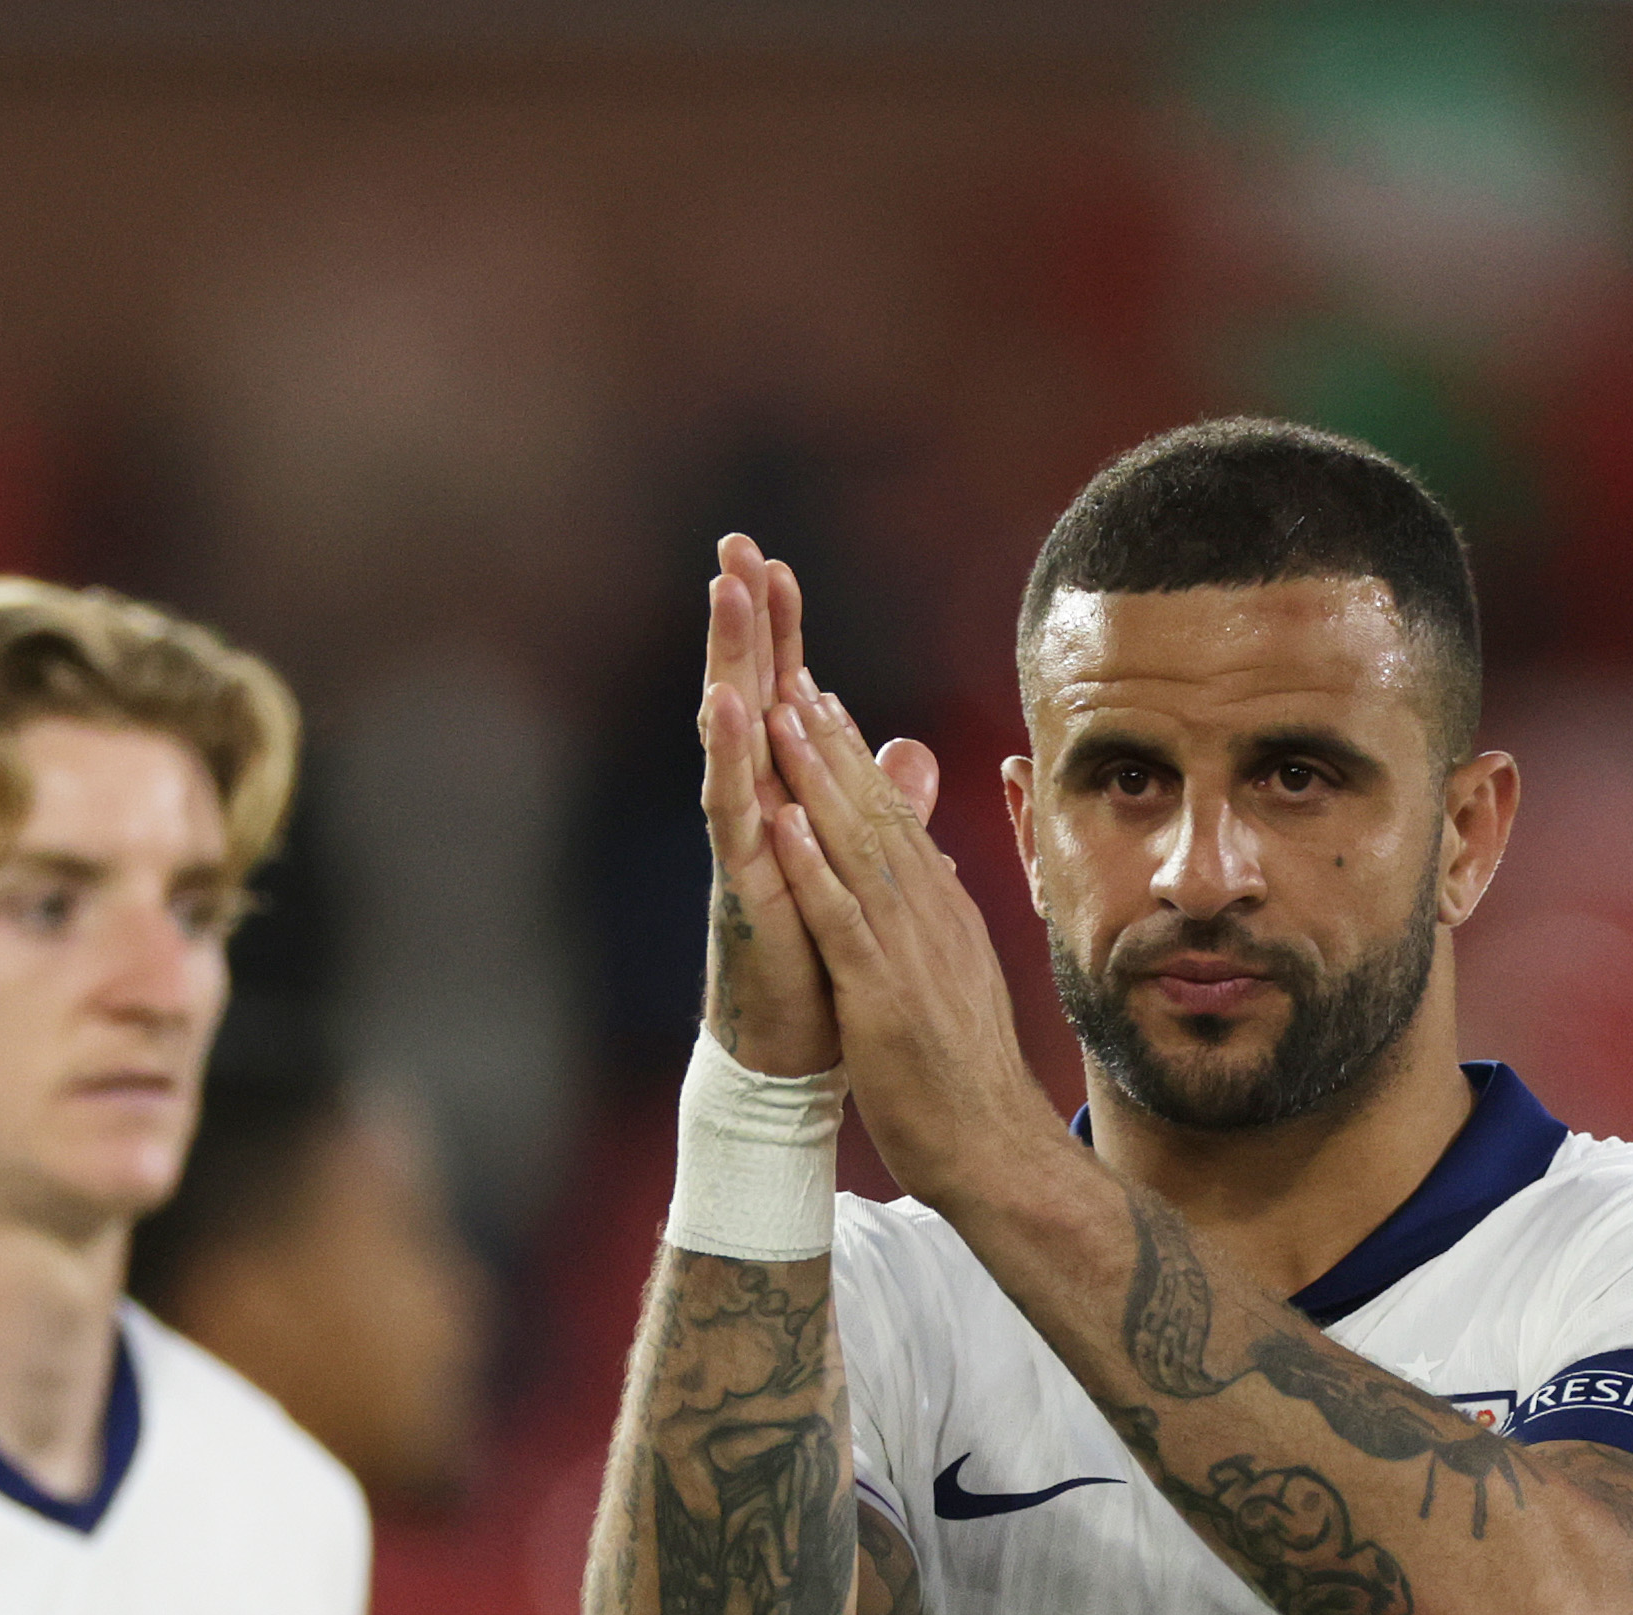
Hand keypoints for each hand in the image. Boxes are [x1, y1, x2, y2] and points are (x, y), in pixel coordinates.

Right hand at [698, 537, 844, 1079]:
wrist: (798, 1049)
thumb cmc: (821, 963)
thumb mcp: (864, 869)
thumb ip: (880, 809)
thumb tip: (906, 752)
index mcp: (789, 801)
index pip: (786, 701)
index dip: (784, 635)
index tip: (777, 563)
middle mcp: (758, 810)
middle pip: (749, 697)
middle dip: (744, 623)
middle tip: (734, 547)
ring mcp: (745, 843)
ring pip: (731, 738)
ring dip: (730, 663)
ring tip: (726, 596)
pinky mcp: (742, 884)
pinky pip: (732, 811)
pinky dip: (731, 758)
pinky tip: (727, 707)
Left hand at [755, 667, 1047, 1200]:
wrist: (991, 1147)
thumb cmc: (964, 1075)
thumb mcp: (954, 979)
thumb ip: (937, 920)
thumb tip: (933, 871)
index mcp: (941, 911)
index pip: (891, 817)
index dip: (852, 755)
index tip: (820, 698)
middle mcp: (929, 915)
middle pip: (872, 810)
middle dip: (828, 739)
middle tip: (790, 671)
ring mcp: (906, 950)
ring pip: (854, 846)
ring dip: (815, 778)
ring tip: (779, 715)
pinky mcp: (881, 993)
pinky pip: (841, 919)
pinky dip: (811, 867)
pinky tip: (783, 823)